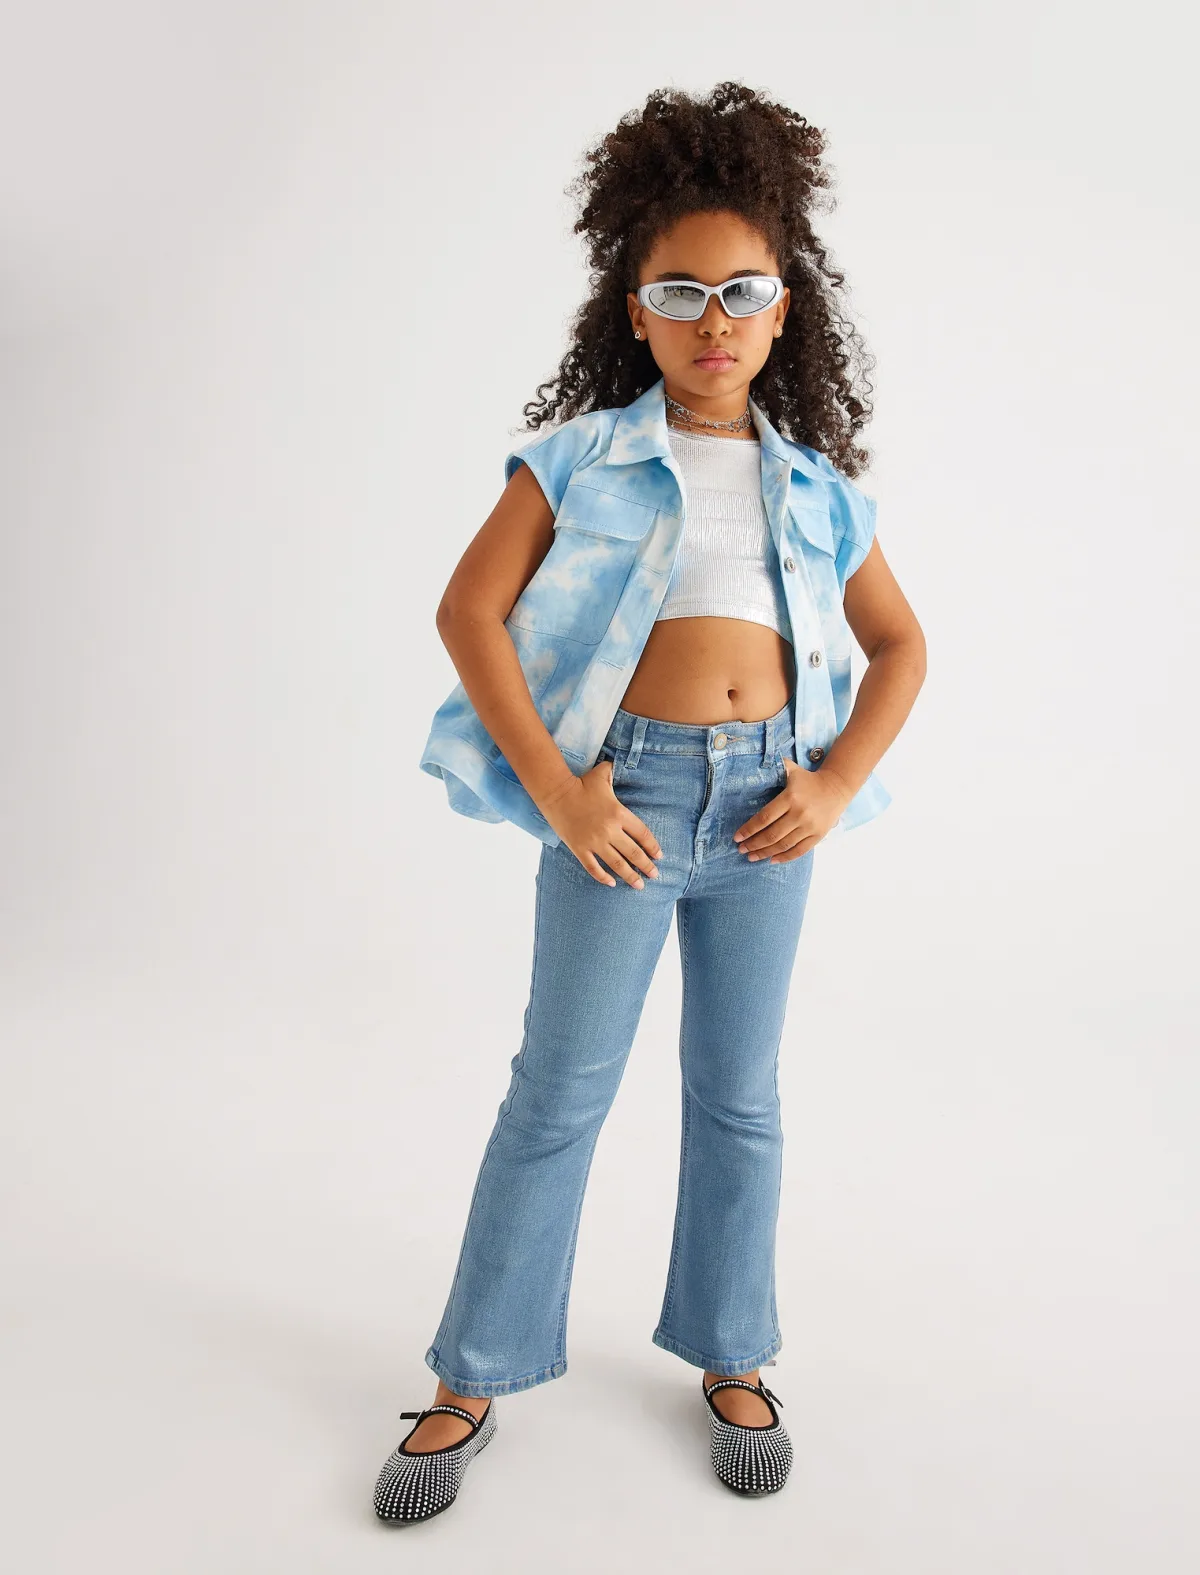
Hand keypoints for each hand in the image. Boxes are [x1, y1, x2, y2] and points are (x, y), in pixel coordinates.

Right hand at [538, 759, 661, 888]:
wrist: (555, 793)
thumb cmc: (581, 783)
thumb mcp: (602, 774)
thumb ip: (615, 771)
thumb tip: (622, 763)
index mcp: (619, 814)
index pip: (642, 834)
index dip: (652, 847)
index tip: (659, 856)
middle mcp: (609, 830)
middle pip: (633, 853)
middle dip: (646, 866)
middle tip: (654, 875)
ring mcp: (594, 842)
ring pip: (617, 864)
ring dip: (629, 876)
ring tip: (639, 885)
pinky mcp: (579, 848)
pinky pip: (593, 867)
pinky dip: (603, 877)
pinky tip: (611, 883)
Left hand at [732, 760, 850, 862]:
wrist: (837, 787)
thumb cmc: (808, 780)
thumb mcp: (791, 770)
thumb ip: (774, 767)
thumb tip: (752, 765)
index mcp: (790, 797)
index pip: (764, 818)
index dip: (749, 829)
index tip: (737, 837)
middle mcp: (800, 814)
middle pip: (772, 834)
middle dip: (753, 844)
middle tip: (741, 849)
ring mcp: (810, 826)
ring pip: (783, 845)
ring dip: (765, 853)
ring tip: (752, 857)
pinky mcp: (818, 835)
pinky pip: (799, 851)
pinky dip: (785, 858)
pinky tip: (772, 860)